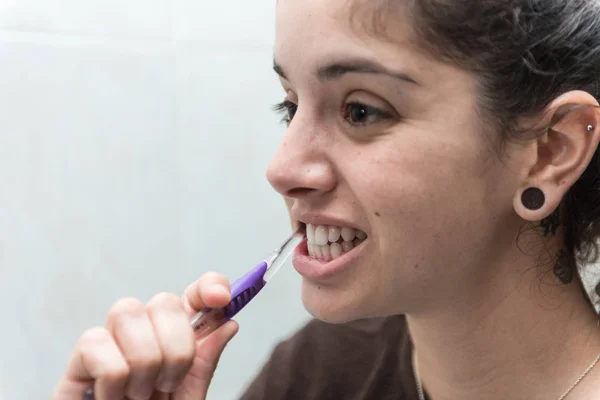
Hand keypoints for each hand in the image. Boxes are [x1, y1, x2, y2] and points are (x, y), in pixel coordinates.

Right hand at [52, 272, 238, 399]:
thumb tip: (229, 323)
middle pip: (163, 300)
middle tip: (168, 384)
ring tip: (138, 396)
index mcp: (174, 340)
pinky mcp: (78, 362)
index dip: (208, 286)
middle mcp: (143, 334)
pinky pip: (96, 342)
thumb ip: (204, 363)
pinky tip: (111, 399)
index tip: (222, 299)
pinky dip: (113, 377)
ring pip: (128, 311)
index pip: (193, 295)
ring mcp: (110, 344)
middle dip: (177, 345)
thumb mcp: (188, 399)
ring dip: (144, 360)